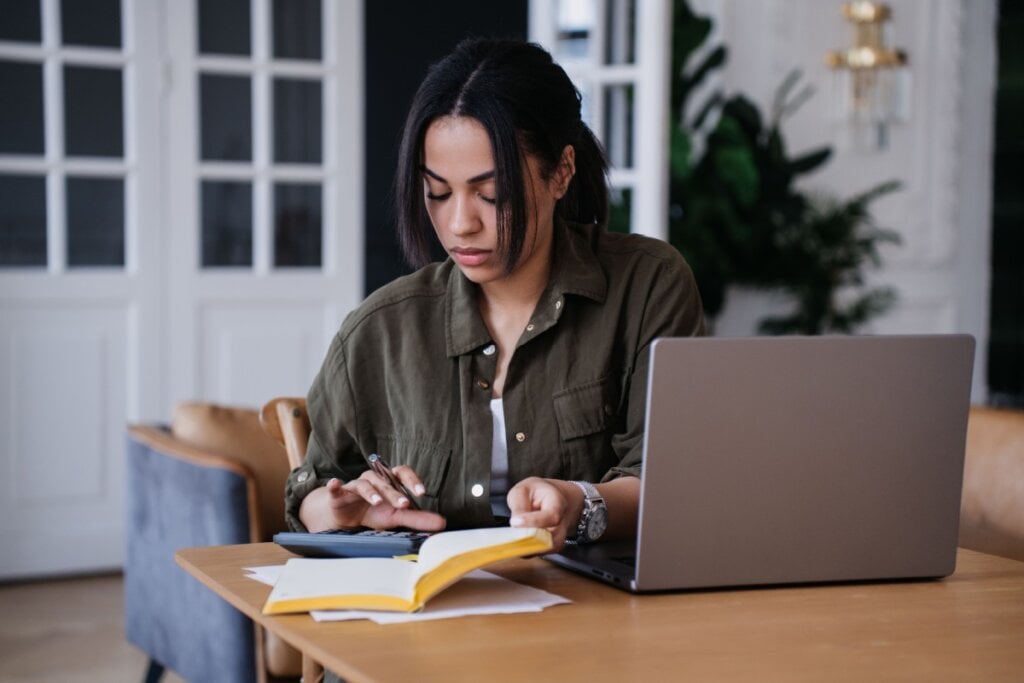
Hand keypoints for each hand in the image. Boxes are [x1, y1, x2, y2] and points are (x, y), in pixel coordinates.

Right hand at [301, 466, 446, 532]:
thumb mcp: (397, 516)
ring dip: (371, 492)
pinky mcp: (339, 494)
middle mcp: (373, 479)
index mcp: (389, 480)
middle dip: (394, 492)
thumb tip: (443, 523)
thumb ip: (418, 518)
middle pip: (385, 481)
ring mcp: (355, 485)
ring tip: (377, 502)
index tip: (421, 492)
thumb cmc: (375, 512)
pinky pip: (335, 487)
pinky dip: (334, 486)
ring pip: (364, 484)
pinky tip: (335, 484)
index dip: (412, 479)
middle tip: (404, 504)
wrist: (348, 517)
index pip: (402, 472)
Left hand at [506, 477, 583, 549]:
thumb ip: (519, 505)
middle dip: (525, 537)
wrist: (552, 499)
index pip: (550, 517)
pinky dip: (524, 549)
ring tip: (513, 535)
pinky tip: (517, 540)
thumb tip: (515, 523)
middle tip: (510, 531)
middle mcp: (562, 524)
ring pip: (541, 549)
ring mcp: (558, 539)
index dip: (532, 521)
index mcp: (558, 504)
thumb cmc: (537, 493)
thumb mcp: (523, 490)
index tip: (515, 521)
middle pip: (547, 538)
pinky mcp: (551, 549)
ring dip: (524, 544)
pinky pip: (536, 553)